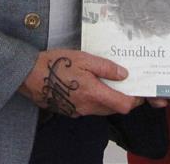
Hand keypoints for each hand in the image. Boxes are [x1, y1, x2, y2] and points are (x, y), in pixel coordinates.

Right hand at [18, 49, 142, 116]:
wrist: (29, 76)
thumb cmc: (56, 64)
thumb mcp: (83, 59)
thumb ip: (105, 67)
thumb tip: (124, 74)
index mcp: (94, 93)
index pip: (124, 105)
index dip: (135, 99)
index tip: (139, 90)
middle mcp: (88, 107)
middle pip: (114, 108)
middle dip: (123, 97)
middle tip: (126, 81)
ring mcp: (79, 111)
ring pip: (102, 109)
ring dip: (109, 98)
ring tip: (109, 81)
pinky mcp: (71, 111)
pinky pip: (90, 108)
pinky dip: (96, 99)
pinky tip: (92, 85)